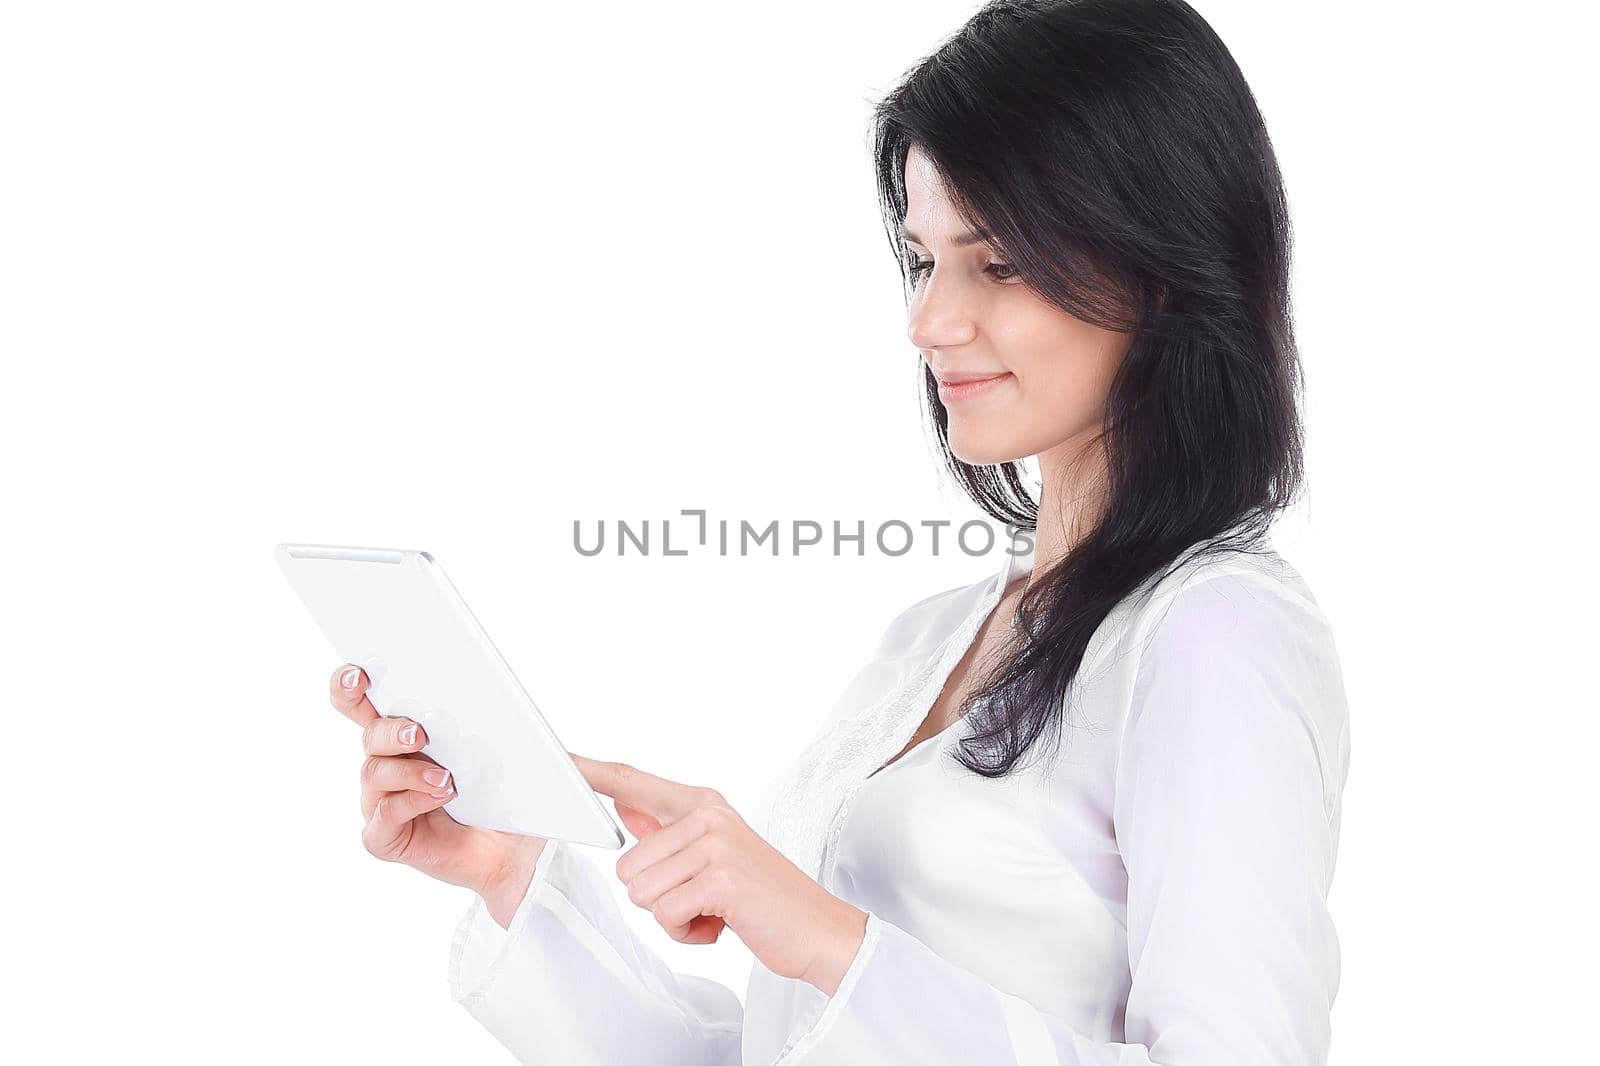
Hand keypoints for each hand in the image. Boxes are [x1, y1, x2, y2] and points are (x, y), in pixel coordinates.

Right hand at [328, 663, 544, 924]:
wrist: (516, 847)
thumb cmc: (505, 791)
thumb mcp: (509, 746)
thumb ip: (501, 717)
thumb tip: (504, 693)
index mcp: (404, 732)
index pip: (361, 702)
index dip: (349, 685)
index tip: (359, 673)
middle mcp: (386, 763)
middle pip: (369, 734)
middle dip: (389, 729)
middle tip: (419, 732)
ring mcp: (382, 801)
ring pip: (375, 772)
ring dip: (409, 771)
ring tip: (446, 778)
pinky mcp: (386, 837)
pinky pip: (383, 817)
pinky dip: (410, 803)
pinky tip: (440, 798)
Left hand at [572, 755, 869, 995]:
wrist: (817, 928)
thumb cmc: (761, 895)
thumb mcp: (713, 853)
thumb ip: (667, 829)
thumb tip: (624, 804)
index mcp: (702, 803)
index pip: (632, 781)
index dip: (590, 772)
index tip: (557, 760)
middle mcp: (707, 815)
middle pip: (626, 863)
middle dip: (656, 894)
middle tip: (702, 897)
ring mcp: (715, 844)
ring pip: (641, 891)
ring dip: (672, 915)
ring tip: (713, 909)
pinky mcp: (720, 878)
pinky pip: (665, 914)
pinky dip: (688, 932)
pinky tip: (721, 922)